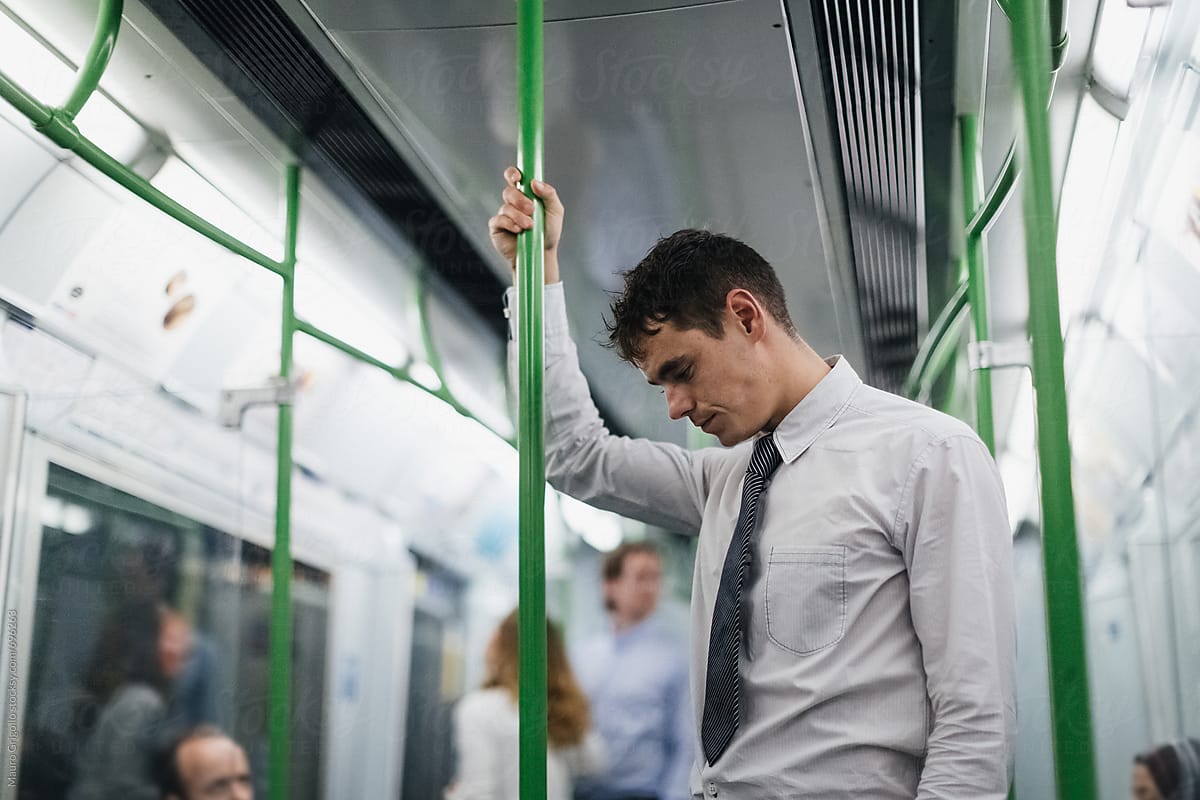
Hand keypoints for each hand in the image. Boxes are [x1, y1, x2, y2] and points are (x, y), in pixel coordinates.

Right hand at [488, 167, 562, 283]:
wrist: (542, 254)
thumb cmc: (549, 232)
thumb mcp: (555, 211)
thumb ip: (549, 194)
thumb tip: (535, 182)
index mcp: (525, 194)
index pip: (514, 177)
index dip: (512, 174)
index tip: (518, 178)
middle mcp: (512, 202)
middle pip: (508, 191)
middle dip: (520, 199)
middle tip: (531, 210)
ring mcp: (504, 215)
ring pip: (505, 207)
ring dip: (519, 216)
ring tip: (530, 226)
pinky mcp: (497, 228)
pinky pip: (498, 220)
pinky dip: (509, 224)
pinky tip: (518, 230)